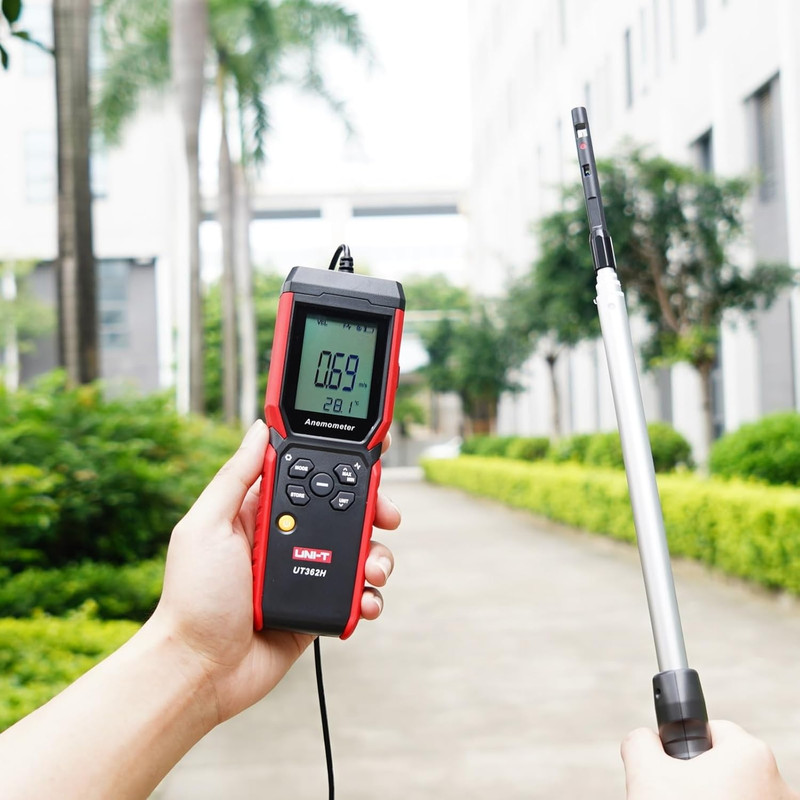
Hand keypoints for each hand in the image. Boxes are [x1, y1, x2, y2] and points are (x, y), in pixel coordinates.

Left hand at [149, 420, 399, 723]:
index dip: (340, 462)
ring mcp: (304, 572)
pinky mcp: (317, 606)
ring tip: (374, 569)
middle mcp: (286, 538)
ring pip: (356, 550)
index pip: (308, 475)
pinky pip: (355, 592)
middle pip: (343, 510)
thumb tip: (259, 429)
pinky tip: (365, 600)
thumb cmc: (193, 598)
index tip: (370, 451)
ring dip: (376, 555)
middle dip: (372, 509)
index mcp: (260, 512)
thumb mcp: (206, 526)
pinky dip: (369, 595)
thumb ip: (236, 477)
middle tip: (387, 515)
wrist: (200, 671)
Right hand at [622, 721, 799, 799]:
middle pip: (728, 769)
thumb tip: (644, 739)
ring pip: (737, 798)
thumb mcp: (646, 775)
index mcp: (751, 756)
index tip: (672, 771)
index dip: (685, 749)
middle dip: (700, 784)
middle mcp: (779, 786)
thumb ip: (641, 743)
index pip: (713, 730)